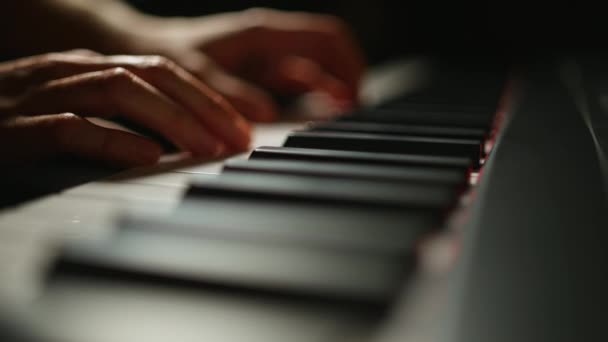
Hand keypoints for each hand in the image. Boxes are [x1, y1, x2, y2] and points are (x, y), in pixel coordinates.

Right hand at [0, 50, 250, 165]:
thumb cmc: (17, 119)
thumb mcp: (76, 108)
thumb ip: (121, 115)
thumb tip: (177, 140)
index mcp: (90, 67)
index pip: (163, 72)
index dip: (207, 98)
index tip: (242, 128)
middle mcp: (72, 72)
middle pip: (151, 75)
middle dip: (203, 106)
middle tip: (238, 139)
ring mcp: (43, 95)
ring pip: (119, 91)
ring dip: (171, 120)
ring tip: (206, 148)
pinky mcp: (15, 127)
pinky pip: (70, 128)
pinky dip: (112, 139)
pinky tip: (147, 156)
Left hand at [127, 8, 365, 120]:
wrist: (137, 50)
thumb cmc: (165, 54)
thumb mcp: (194, 74)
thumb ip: (229, 94)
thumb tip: (266, 117)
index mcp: (264, 34)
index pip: (327, 39)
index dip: (350, 65)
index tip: (358, 99)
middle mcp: (271, 44)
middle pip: (328, 54)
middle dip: (347, 80)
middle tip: (356, 117)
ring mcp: (266, 60)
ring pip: (314, 72)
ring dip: (330, 93)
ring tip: (341, 122)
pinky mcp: (257, 76)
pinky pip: (295, 87)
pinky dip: (309, 101)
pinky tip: (312, 120)